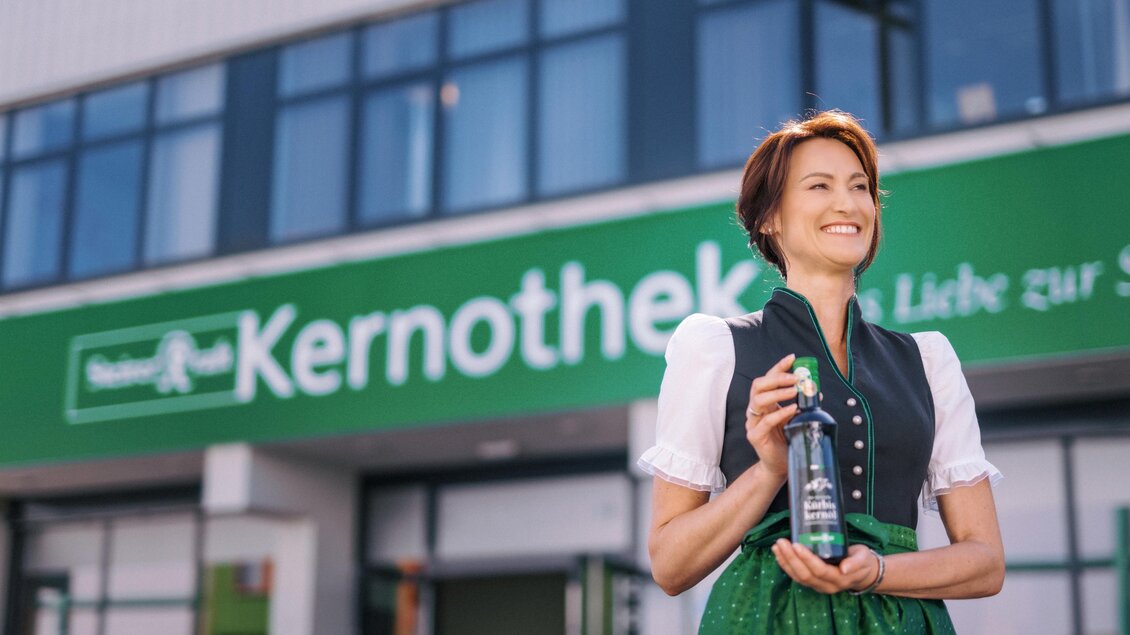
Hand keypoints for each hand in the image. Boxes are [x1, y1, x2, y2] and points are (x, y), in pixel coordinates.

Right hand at [745, 353, 798, 477]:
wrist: (780, 466)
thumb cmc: (788, 441)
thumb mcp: (796, 418)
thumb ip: (801, 405)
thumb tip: (815, 390)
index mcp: (764, 403)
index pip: (767, 379)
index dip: (778, 367)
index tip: (792, 358)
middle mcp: (756, 410)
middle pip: (758, 385)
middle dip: (777, 378)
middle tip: (795, 378)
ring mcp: (753, 423)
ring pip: (758, 400)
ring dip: (778, 392)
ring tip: (795, 391)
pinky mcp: (755, 436)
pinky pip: (766, 421)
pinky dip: (780, 413)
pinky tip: (793, 409)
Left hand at [771, 541, 879, 594]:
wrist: (864, 573)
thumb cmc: (863, 561)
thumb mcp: (864, 558)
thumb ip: (856, 562)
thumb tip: (844, 568)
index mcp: (840, 579)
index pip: (820, 570)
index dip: (807, 559)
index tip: (796, 545)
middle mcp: (827, 586)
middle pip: (805, 575)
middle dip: (791, 559)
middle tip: (781, 542)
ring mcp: (818, 586)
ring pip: (798, 577)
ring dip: (785, 562)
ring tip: (776, 547)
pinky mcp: (812, 582)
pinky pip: (796, 576)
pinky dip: (785, 565)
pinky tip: (778, 554)